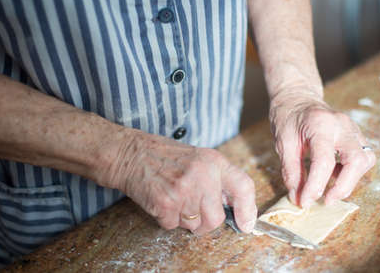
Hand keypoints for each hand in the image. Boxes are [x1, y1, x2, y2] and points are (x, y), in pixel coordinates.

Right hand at [108, 130, 256, 234]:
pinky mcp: (166, 203)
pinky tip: (161, 201)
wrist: (131, 154)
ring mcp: (184, 190)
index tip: (246, 223)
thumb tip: (234, 206)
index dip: (248, 209)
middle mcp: (202, 176)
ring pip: (195, 225)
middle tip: (194, 212)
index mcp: (213, 162)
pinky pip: (173, 226)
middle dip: (206, 222)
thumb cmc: (164, 156)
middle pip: (216, 218)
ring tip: (174, 199)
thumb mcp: (198, 158)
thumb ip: (217, 179)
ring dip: (184, 219)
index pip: (243, 187)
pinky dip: (167, 219)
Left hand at [270, 95, 375, 207]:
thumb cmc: (288, 118)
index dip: (315, 186)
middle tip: (325, 201)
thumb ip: (290, 171)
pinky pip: (363, 157)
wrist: (297, 99)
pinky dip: (351, 172)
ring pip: (365, 159)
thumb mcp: (282, 143)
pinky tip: (333, 175)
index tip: (305, 201)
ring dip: (350, 180)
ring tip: (329, 189)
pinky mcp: (356, 135)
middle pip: (357, 160)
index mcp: (320, 125)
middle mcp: (342, 125)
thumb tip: (297, 197)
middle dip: (344, 186)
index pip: (324, 161)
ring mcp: (353, 129)